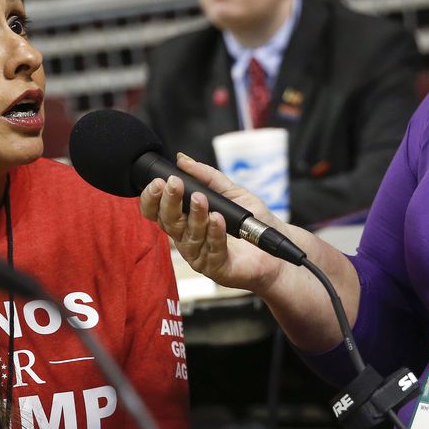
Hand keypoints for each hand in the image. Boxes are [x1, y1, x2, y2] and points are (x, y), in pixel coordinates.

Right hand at [137, 152, 285, 293]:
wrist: (276, 245)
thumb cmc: (253, 220)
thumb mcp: (231, 191)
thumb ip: (207, 176)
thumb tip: (183, 160)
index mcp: (185, 220)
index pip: (158, 211)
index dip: (152, 198)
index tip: (158, 181)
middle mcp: (187, 238)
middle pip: (168, 222)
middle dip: (169, 202)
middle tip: (175, 185)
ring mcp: (200, 254)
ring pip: (187, 235)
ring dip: (195, 215)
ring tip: (202, 200)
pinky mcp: (216, 268)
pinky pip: (210, 249)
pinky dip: (214, 232)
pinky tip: (218, 219)